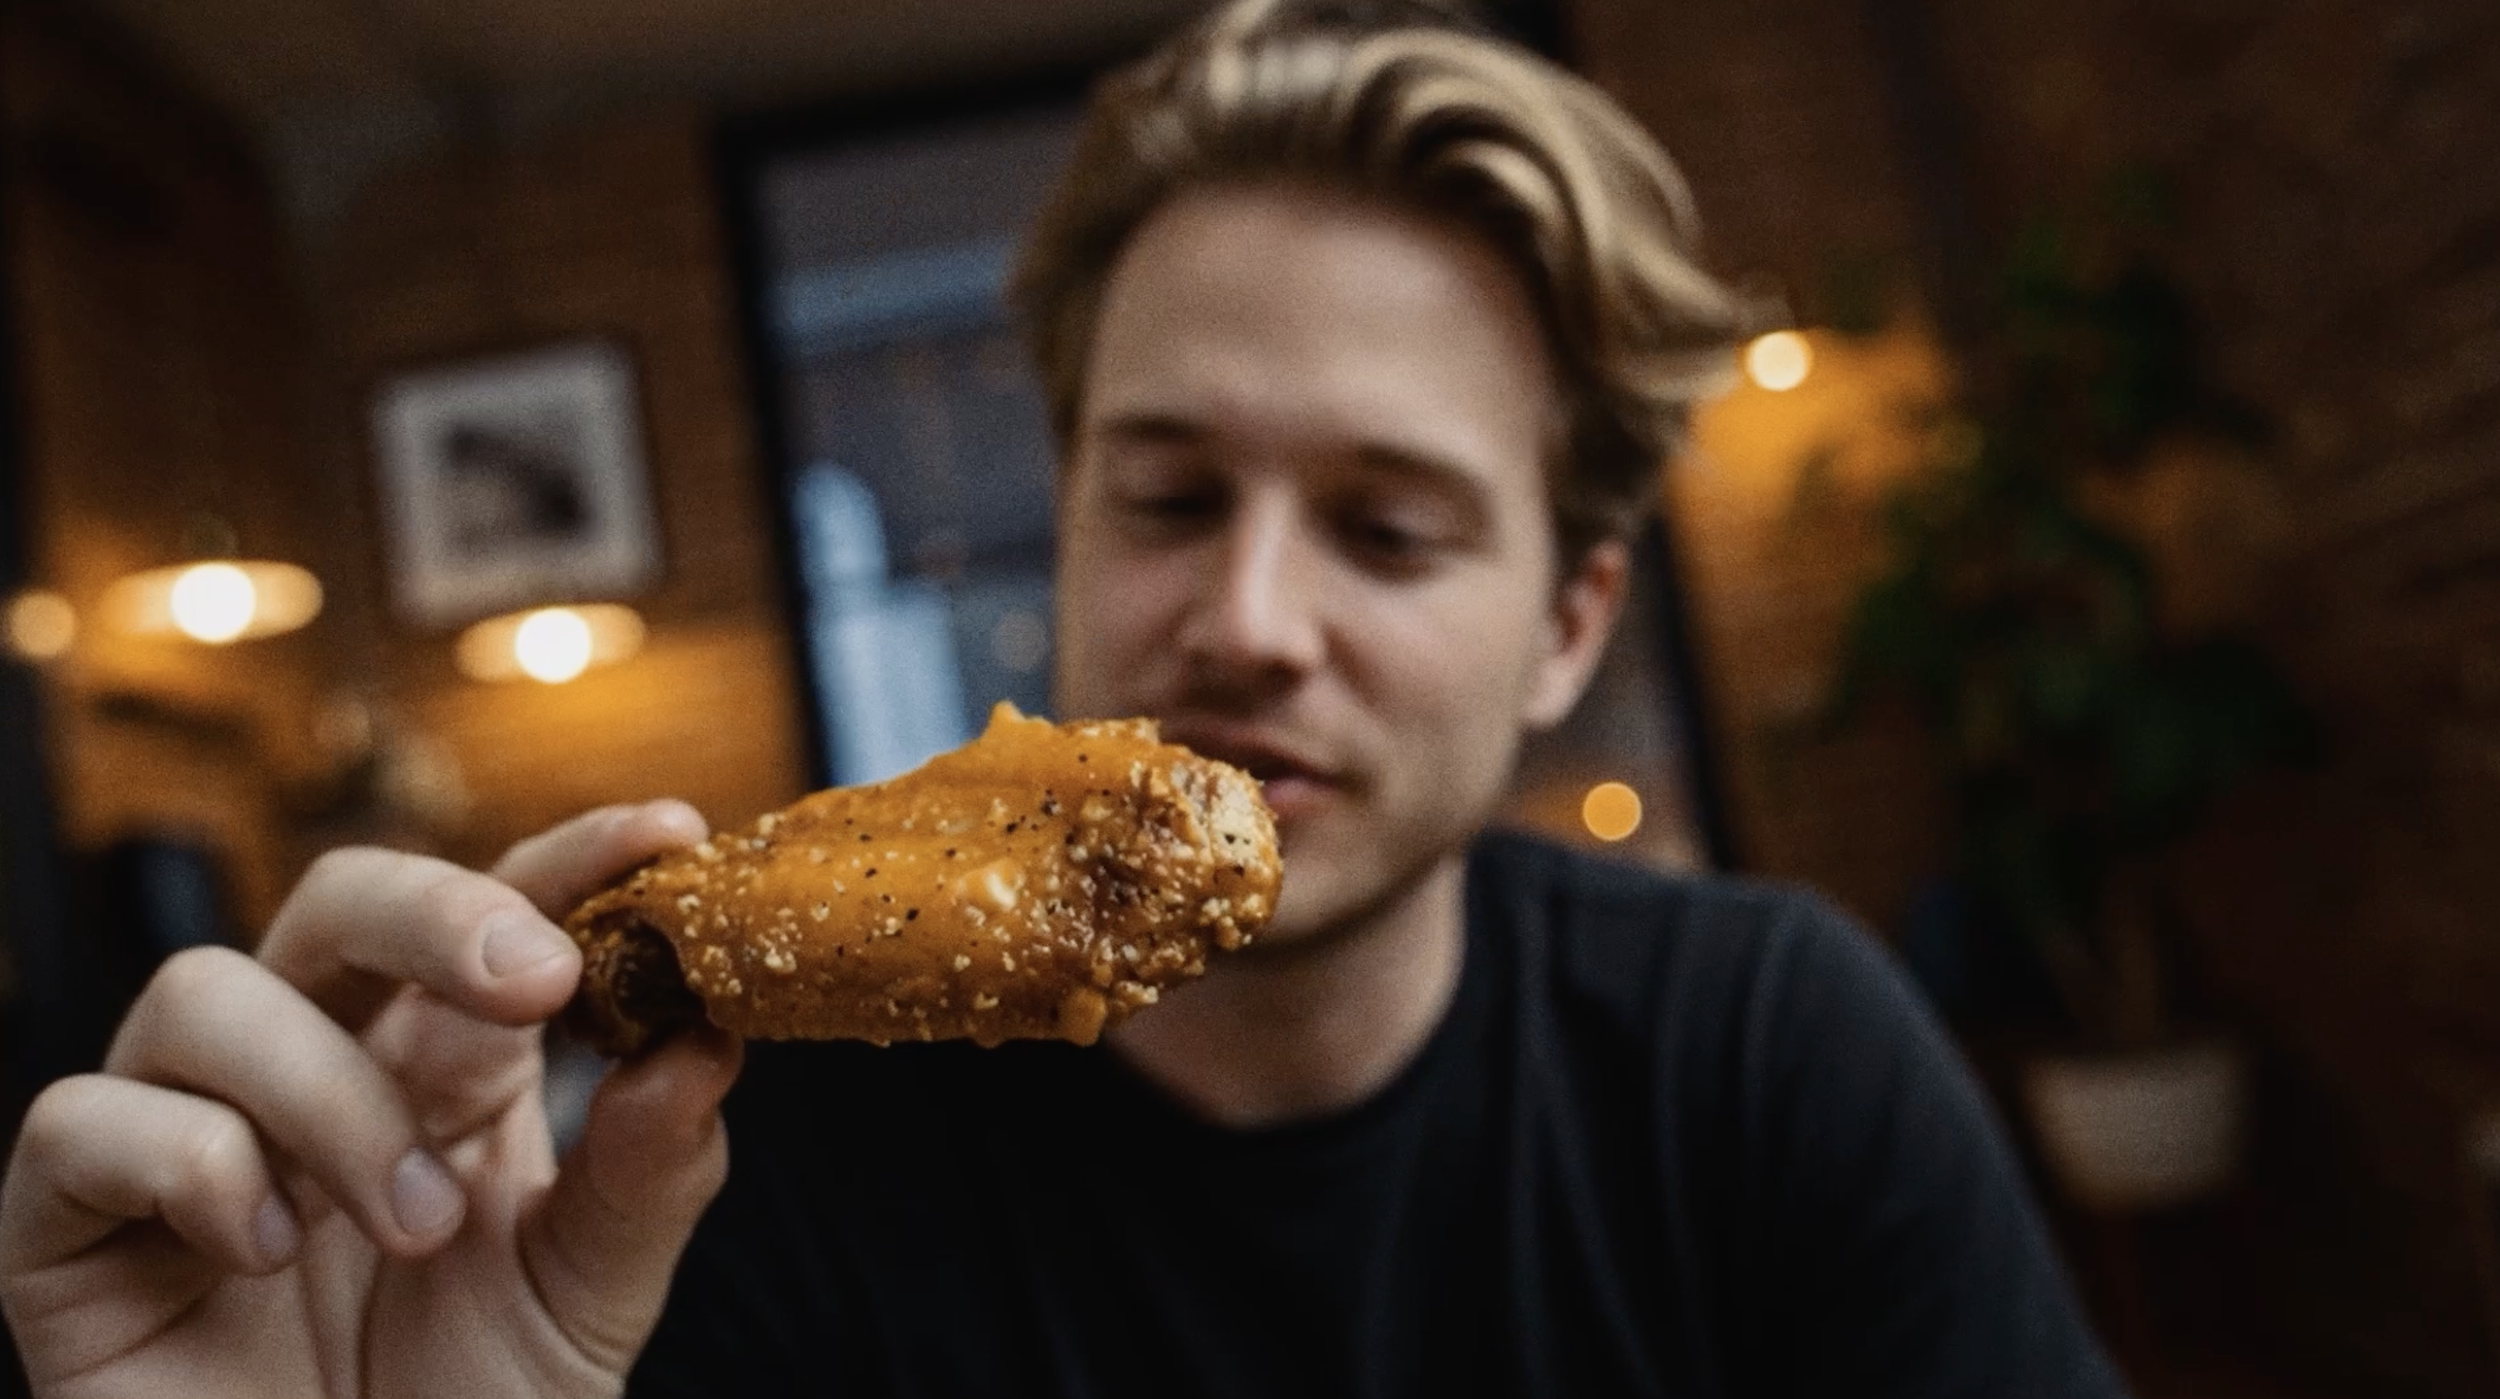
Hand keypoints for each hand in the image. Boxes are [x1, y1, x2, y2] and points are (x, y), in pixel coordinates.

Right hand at [0, 802, 742, 1398]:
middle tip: (537, 983)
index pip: (500, 913)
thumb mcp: (586, 1298)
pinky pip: (81, 1122)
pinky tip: (267, 1249)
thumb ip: (646, 1177)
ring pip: (205, 994)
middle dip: (438, 912)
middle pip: (339, 900)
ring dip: (329, 1094)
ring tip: (416, 1223)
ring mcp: (184, 1134)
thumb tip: (707, 1040)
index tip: (669, 834)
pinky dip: (187, 1162)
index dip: (574, 858)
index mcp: (446, 1066)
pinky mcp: (71, 1229)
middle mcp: (313, 1070)